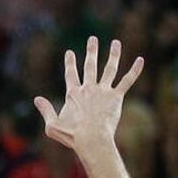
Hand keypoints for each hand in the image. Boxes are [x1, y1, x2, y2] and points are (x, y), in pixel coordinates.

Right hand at [34, 36, 143, 150]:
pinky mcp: (116, 97)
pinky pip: (127, 81)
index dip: (70, 63)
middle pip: (90, 65)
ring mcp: (102, 91)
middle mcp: (88, 88)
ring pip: (109, 68)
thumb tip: (36, 99)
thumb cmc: (72, 136)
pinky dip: (134, 70)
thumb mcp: (52, 125)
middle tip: (92, 39)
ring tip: (116, 43)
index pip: (71, 74)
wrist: (91, 139)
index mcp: (73, 94)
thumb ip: (45, 111)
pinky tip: (140, 60)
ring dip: (113, 54)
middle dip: (91, 51)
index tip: (70, 53)